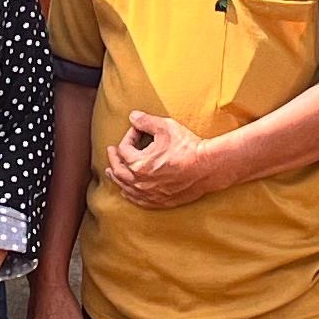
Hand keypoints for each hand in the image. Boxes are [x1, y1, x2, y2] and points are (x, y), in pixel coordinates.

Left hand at [103, 113, 226, 208]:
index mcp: (139, 164)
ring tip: (111, 172)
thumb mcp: (165, 127)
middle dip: (114, 158)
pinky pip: (139, 200)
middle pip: (119, 171)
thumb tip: (132, 117)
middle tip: (111, 150)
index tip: (137, 130)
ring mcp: (150, 194)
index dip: (129, 136)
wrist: (207, 167)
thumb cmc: (188, 147)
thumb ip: (145, 121)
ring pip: (126, 187)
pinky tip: (127, 191)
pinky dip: (130, 194)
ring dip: (117, 178)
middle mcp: (140, 182)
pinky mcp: (160, 201)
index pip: (124, 149)